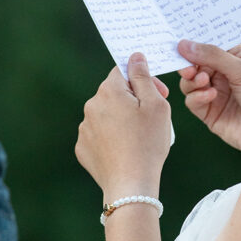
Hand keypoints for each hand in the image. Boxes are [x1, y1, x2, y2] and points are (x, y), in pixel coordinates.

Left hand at [76, 54, 171, 197]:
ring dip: (121, 120)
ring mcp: (84, 128)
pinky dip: (111, 138)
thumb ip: (143, 77)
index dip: (143, 80)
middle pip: (115, 93)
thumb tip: (135, 56)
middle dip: (133, 101)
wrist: (131, 184)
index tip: (158, 94)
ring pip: (106, 115)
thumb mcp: (155, 104)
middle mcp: (91, 105)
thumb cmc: (148, 143)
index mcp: (109, 90)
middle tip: (152, 119)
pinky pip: (99, 135)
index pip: (123, 71)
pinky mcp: (83, 148)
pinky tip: (125, 150)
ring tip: (139, 139)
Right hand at [178, 40, 240, 157]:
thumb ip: (212, 55)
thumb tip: (183, 44)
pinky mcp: (209, 113)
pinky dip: (196, 97)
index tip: (179, 44)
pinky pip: (192, 102)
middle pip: (194, 64)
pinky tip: (211, 96)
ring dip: (192, 81)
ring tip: (203, 81)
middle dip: (188, 64)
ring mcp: (215, 94)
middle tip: (188, 68)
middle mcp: (223, 74)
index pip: (207, 46)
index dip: (193, 44)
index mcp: (234, 57)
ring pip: (189, 83)